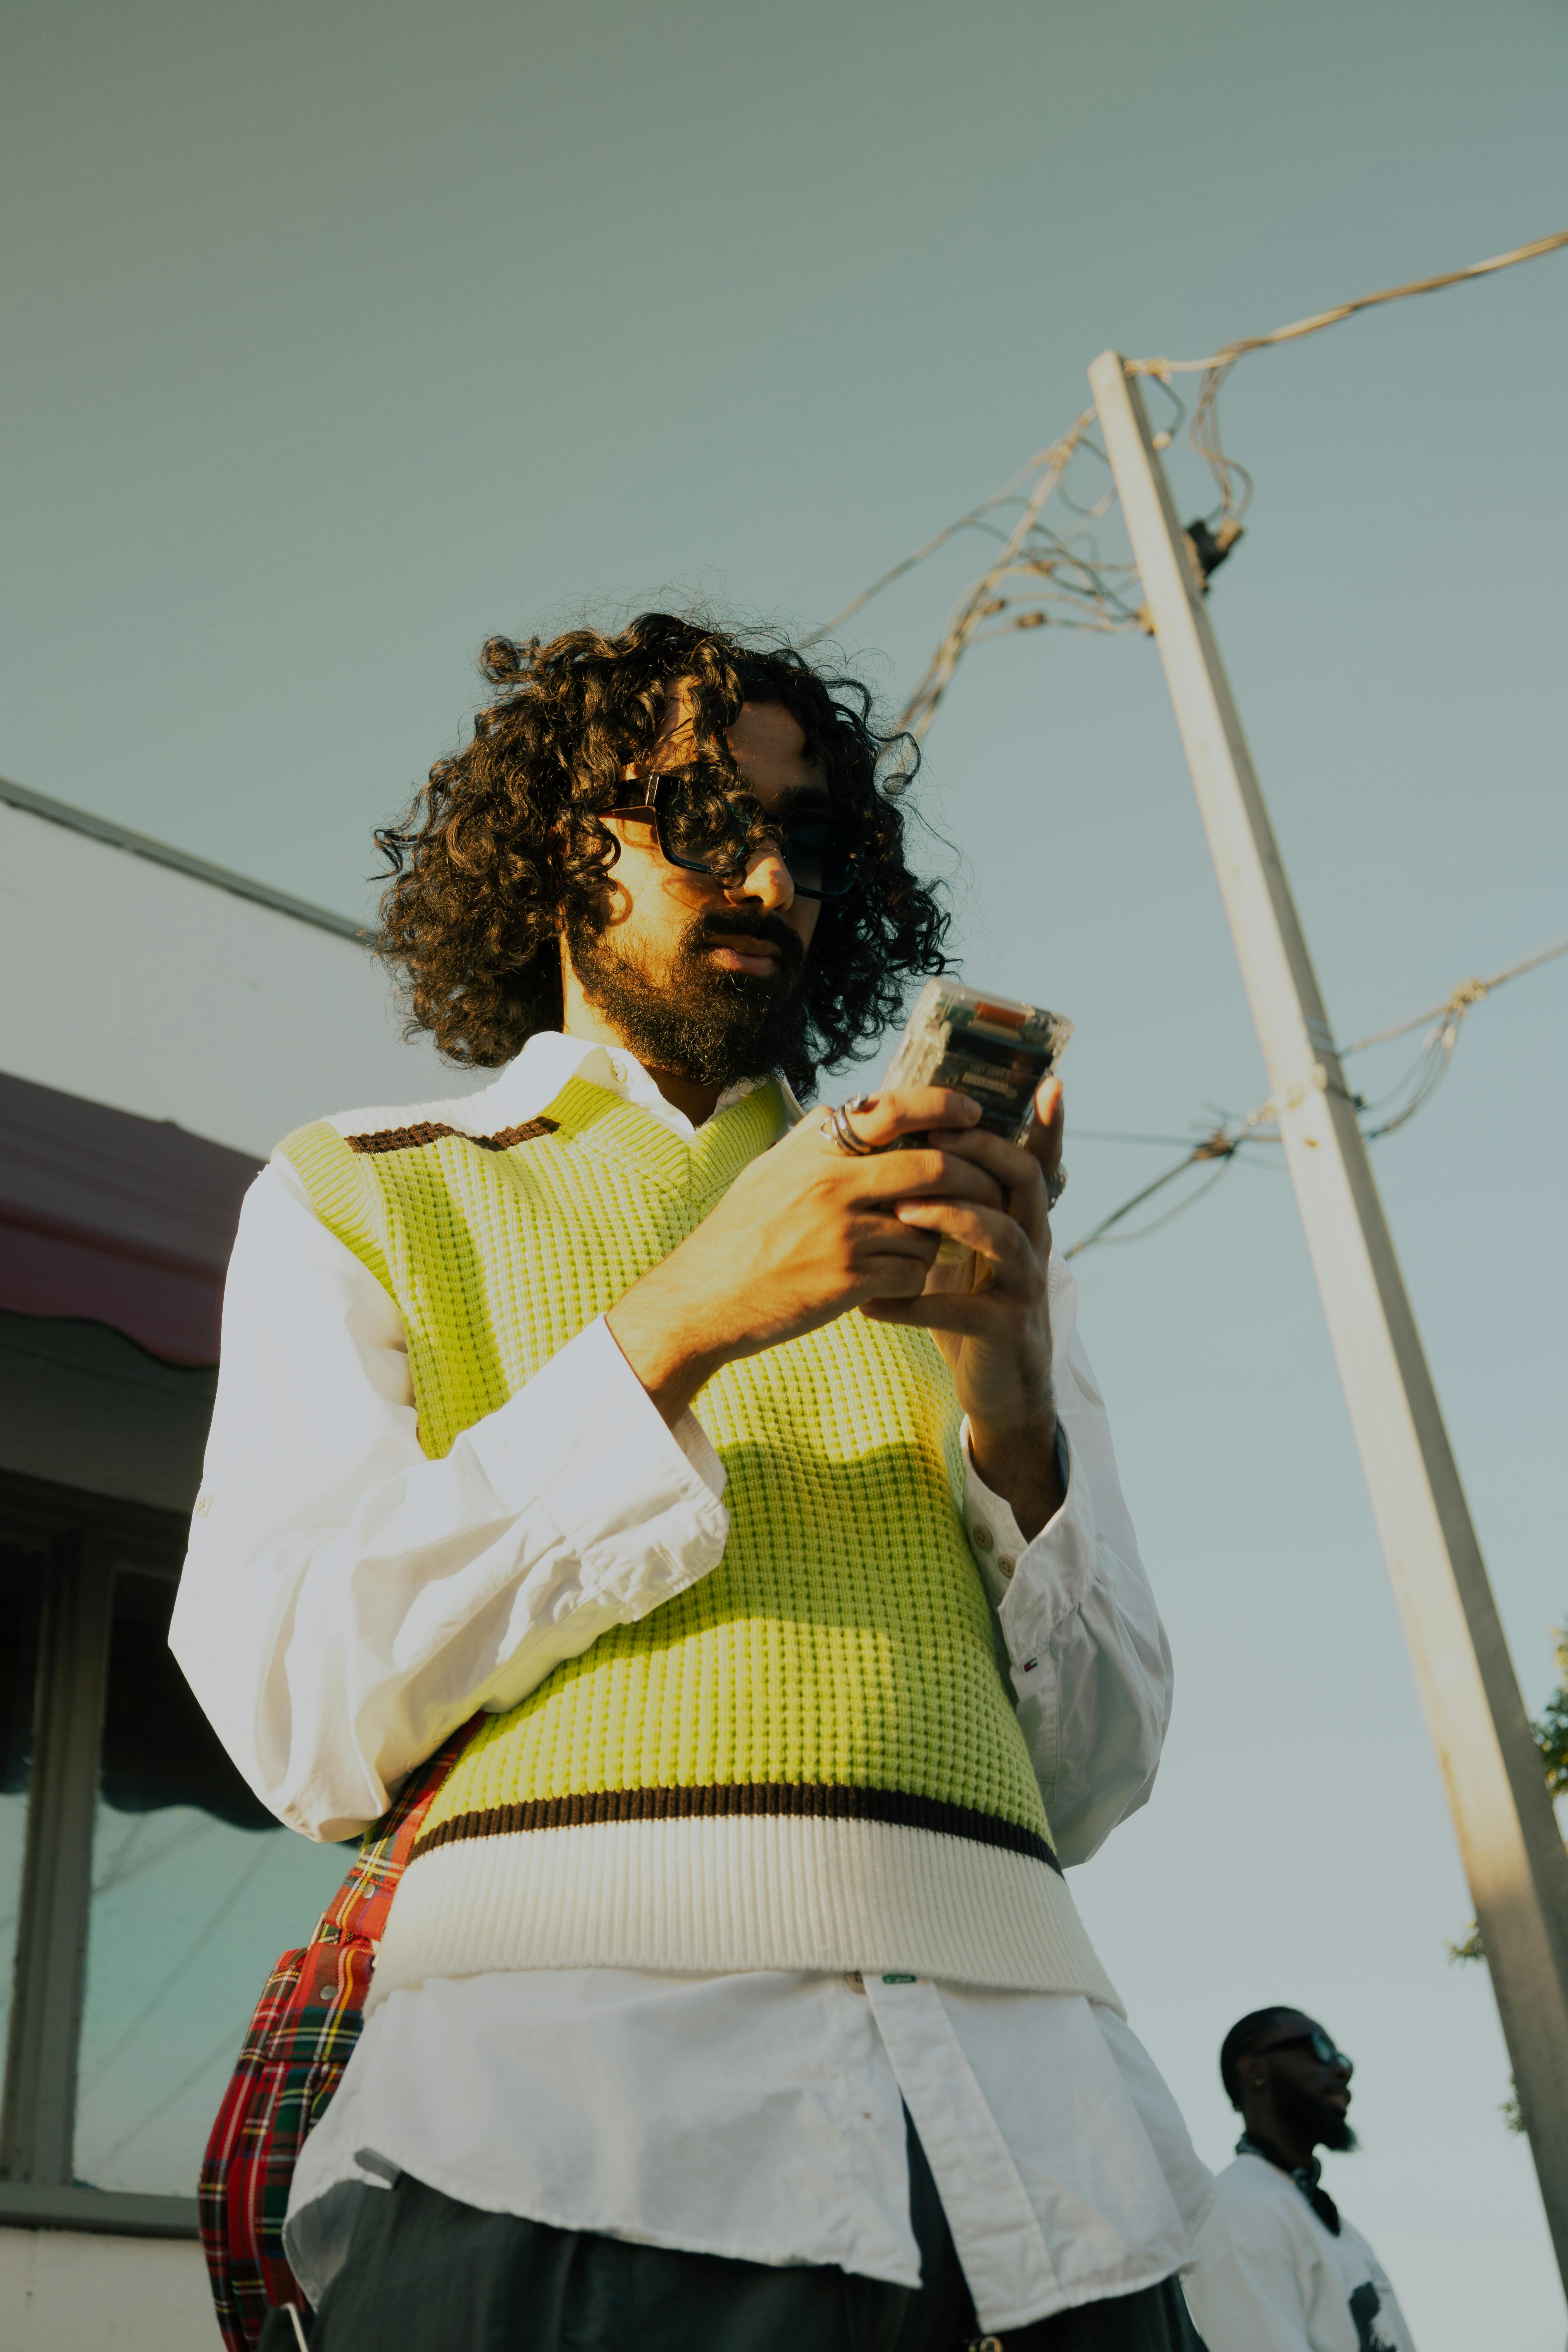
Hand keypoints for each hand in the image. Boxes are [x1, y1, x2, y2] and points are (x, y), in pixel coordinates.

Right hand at [606, 1087, 1006, 1424]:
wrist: (702, 1299)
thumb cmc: (738, 1235)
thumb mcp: (771, 1169)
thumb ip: (818, 1141)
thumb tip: (859, 1112)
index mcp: (816, 1149)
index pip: (896, 1109)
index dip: (944, 1106)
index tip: (973, 1113)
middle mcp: (833, 1182)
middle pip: (934, 1165)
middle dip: (973, 1177)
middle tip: (988, 1188)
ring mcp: (844, 1231)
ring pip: (931, 1225)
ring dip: (937, 1238)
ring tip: (916, 1248)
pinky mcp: (852, 1278)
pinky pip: (915, 1272)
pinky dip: (915, 1278)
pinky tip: (892, 1283)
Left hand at [863, 1077, 1065, 1539]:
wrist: (1000, 1389)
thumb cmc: (971, 1306)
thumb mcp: (966, 1249)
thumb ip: (953, 1203)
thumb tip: (907, 1145)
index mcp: (1023, 1219)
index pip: (1038, 1160)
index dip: (1050, 1124)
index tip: (1049, 1082)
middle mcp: (1035, 1244)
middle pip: (1024, 1180)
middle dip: (979, 1152)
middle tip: (930, 1135)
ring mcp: (1026, 1287)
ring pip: (1001, 1234)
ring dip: (950, 1215)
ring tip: (899, 1212)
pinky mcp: (1008, 1330)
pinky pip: (963, 1308)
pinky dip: (914, 1304)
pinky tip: (871, 1305)